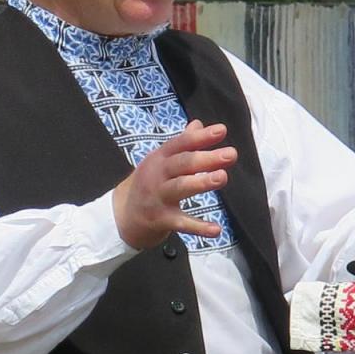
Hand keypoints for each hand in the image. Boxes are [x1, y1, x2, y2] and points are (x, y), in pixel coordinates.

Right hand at [112, 120, 237, 249]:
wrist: (123, 216)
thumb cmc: (151, 183)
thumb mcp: (162, 161)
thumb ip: (182, 143)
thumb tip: (198, 123)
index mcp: (160, 158)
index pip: (181, 144)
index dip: (200, 137)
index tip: (222, 130)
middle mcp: (157, 175)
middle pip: (182, 164)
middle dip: (206, 158)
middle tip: (231, 154)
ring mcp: (158, 197)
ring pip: (180, 188)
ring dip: (201, 182)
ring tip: (222, 177)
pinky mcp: (161, 219)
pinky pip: (181, 223)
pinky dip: (198, 227)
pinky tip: (216, 230)